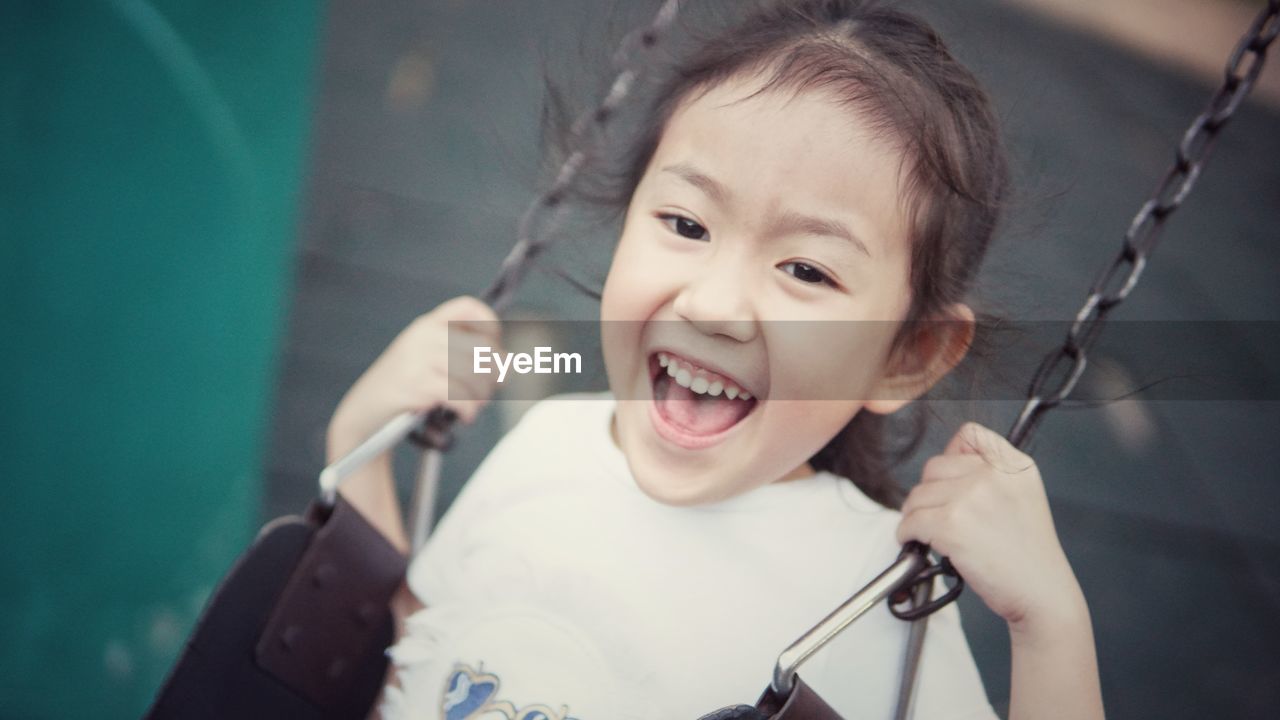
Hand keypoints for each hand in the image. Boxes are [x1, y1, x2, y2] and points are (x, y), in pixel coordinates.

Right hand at [327, 296, 501, 459]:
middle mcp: (424, 335)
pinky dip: (469, 410)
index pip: (468, 307)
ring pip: (474, 375)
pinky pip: (460, 396)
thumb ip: (463, 360)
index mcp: (427, 325)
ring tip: (474, 407)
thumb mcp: (427, 363)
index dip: (490, 326)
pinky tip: (465, 416)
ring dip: (481, 397)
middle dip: (494, 374)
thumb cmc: (402, 390)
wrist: (363, 414)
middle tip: (489, 391)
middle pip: (483, 347)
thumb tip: (510, 366)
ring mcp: (418, 358)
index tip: (494, 350)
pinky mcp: (416, 384)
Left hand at [896, 422, 1084, 632]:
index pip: (969, 434)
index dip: (951, 454)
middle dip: (929, 492)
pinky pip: (911, 521)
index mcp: (1014, 465)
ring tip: (929, 533)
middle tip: (935, 514)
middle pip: (934, 466)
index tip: (947, 478)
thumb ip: (991, 472)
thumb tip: (945, 461)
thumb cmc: (1029, 554)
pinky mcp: (952, 525)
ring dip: (915, 515)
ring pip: (918, 496)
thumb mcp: (1023, 496)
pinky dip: (907, 534)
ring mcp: (971, 498)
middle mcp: (993, 475)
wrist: (1042, 594)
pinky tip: (917, 543)